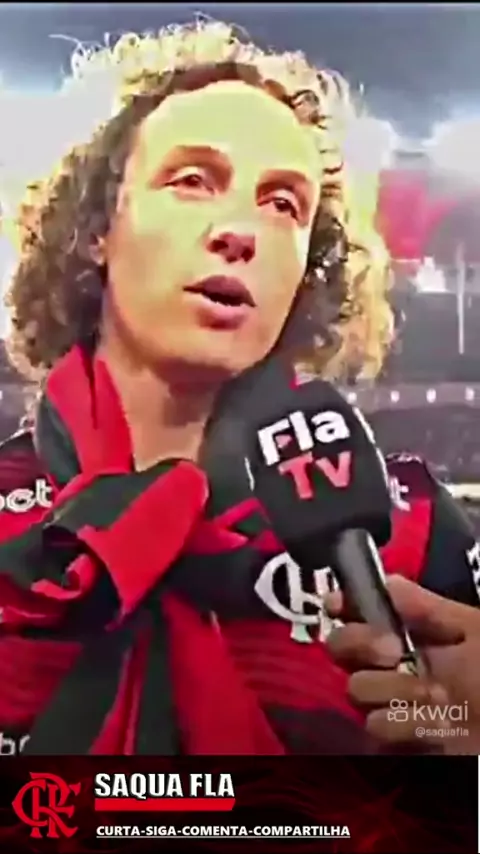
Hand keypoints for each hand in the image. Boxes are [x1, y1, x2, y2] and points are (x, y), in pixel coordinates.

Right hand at [325, 576, 479, 753]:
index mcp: (416, 633)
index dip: (344, 605)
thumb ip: (430, 608)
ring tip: (435, 698)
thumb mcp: (474, 630)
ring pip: (356, 687)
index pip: (363, 611)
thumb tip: (388, 580)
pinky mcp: (398, 739)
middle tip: (393, 652)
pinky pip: (375, 725)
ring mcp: (394, 701)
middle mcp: (396, 664)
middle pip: (341, 645)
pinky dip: (405, 725)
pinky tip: (435, 725)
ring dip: (395, 690)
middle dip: (360, 644)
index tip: (336, 605)